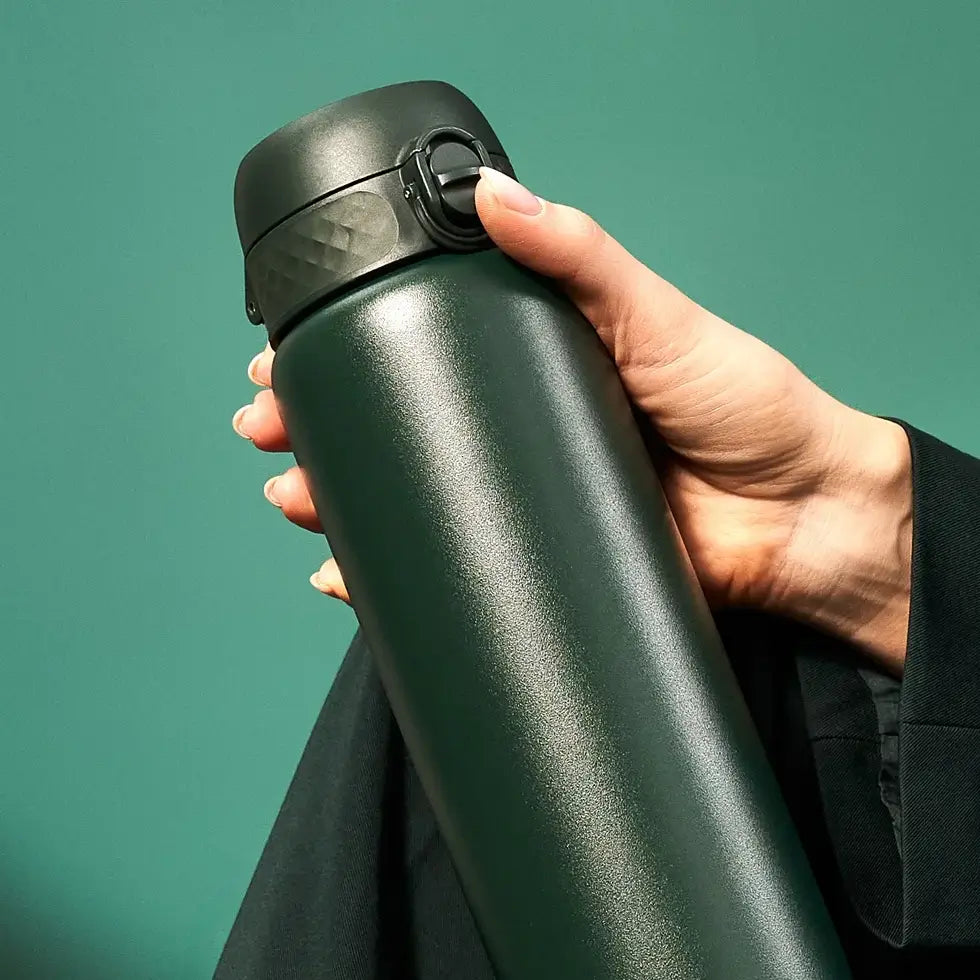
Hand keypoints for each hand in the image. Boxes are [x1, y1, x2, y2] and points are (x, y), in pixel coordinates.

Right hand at [232, 168, 911, 673]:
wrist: (805, 519)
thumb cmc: (747, 408)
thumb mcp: (654, 314)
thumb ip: (577, 255)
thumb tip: (490, 194)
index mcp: (535, 370)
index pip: (419, 356)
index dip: (347, 358)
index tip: (289, 360)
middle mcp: (519, 436)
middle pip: (399, 435)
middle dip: (320, 436)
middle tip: (269, 435)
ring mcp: (526, 504)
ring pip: (412, 508)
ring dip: (340, 507)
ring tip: (296, 502)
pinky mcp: (543, 564)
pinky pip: (456, 573)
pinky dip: (396, 580)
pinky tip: (349, 578)